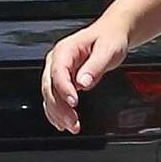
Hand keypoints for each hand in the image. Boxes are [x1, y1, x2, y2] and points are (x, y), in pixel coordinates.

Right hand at [41, 19, 128, 133]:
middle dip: (59, 107)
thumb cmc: (109, 39)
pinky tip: (62, 123)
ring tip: (71, 126)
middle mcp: (56, 61)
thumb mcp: (108, 50)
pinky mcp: (62, 81)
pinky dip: (56, 112)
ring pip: (49, 95)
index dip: (64, 89)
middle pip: (50, 86)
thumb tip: (84, 82)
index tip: (73, 102)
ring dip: (57, 113)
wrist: (111, 35)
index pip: (58, 71)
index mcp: (65, 50)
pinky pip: (54, 98)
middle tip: (73, 122)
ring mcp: (57, 71)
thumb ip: (95, 66)